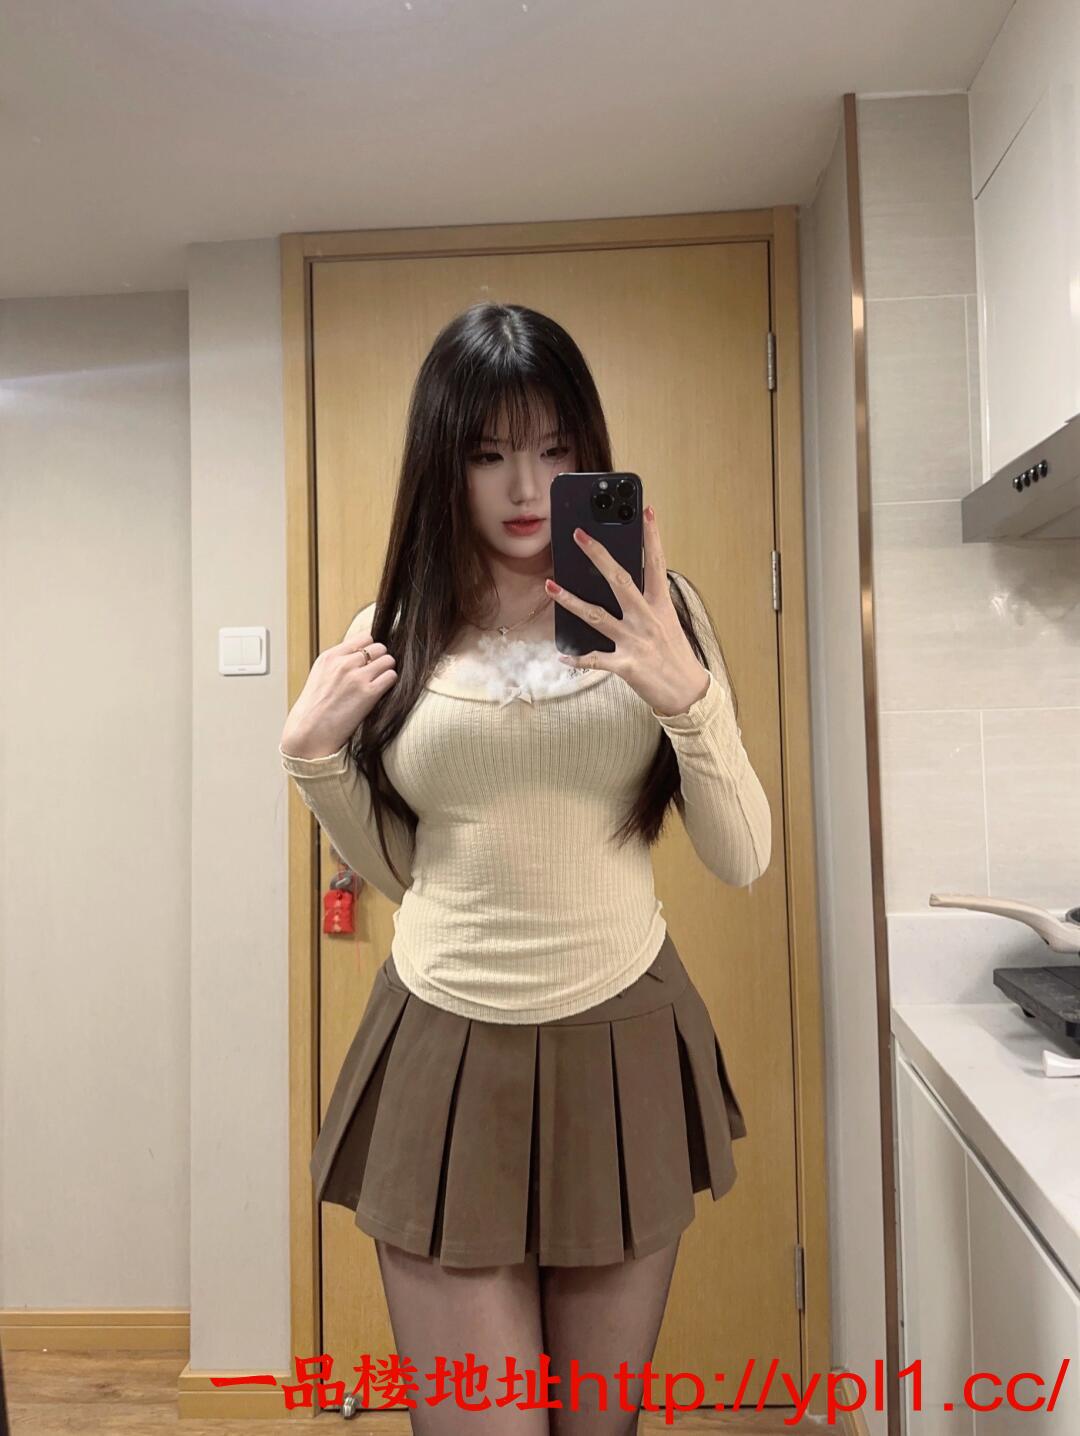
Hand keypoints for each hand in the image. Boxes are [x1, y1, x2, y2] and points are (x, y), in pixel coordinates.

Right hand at [280, 626, 397, 757]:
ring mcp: (356, 677)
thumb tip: (362, 653)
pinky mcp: (368, 694)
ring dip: (387, 670)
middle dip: (380, 659)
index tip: (368, 661)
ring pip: (388, 660)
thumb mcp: (321, 675)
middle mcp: (344, 663)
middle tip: (375, 674)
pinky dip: (390, 683)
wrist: (309, 732)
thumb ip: (339, 661)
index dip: (370, 648)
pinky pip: (391, 676)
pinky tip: (381, 692)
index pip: (365, 637)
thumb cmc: (315, 708)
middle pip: (379, 647)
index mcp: (331, 656)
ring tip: (378, 683)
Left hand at [545, 504, 711, 716]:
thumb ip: (645, 603)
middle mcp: (647, 619)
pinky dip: (577, 658)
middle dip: (598, 556)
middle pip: (620, 580)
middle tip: (579, 535)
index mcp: (660, 606)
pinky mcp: (626, 665)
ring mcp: (635, 641)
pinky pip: (596, 660)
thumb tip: (620, 583)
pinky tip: (561, 656)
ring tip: (550, 586)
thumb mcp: (666, 622)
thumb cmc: (675, 654)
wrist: (687, 692)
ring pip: (598, 616)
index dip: (652, 536)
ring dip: (571, 601)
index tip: (646, 511)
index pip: (656, 564)